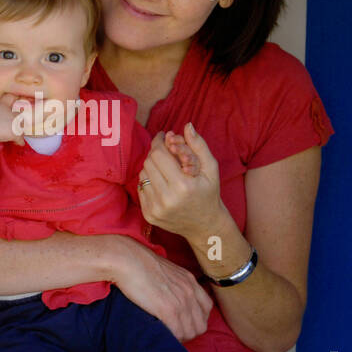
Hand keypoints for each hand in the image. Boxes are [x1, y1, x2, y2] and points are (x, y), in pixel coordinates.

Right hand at [109, 235, 211, 341]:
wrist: (128, 260)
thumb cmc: (139, 263)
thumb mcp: (165, 270)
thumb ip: (174, 282)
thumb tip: (168, 295)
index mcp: (190, 281)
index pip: (207, 307)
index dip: (196, 318)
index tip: (184, 322)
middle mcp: (190, 292)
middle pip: (201, 324)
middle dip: (189, 332)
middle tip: (174, 332)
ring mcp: (181, 302)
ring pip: (191, 332)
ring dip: (180, 337)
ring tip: (166, 335)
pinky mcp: (168, 310)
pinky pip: (177, 333)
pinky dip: (170, 337)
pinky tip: (160, 334)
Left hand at [138, 123, 221, 239]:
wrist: (204, 225)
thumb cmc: (208, 193)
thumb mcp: (211, 168)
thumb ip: (199, 146)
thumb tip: (187, 126)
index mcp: (183, 186)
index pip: (159, 154)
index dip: (159, 141)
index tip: (163, 135)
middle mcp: (167, 199)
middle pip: (149, 162)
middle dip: (156, 152)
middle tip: (166, 151)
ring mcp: (155, 209)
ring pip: (143, 174)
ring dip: (152, 166)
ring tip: (166, 169)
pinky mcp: (148, 215)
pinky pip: (141, 187)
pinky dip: (149, 181)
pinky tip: (162, 183)